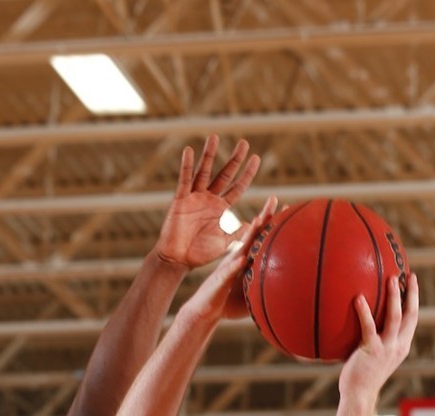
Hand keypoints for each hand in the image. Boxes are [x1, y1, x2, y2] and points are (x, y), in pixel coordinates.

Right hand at [155, 134, 261, 270]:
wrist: (178, 259)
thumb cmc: (200, 253)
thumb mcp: (224, 243)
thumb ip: (239, 234)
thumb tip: (256, 225)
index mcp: (220, 208)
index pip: (237, 187)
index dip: (247, 174)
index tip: (256, 158)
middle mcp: (209, 199)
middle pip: (224, 174)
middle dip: (234, 159)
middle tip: (244, 143)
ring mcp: (195, 197)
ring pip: (204, 171)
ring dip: (209, 155)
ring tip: (215, 137)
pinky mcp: (181, 200)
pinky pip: (185, 180)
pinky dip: (186, 166)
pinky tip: (189, 151)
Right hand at [184, 196, 278, 323]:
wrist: (205, 312)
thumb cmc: (228, 302)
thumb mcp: (251, 294)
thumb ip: (266, 289)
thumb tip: (290, 293)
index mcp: (245, 259)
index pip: (261, 238)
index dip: (272, 223)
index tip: (288, 208)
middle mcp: (237, 258)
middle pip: (252, 234)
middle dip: (263, 217)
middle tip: (274, 198)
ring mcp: (228, 267)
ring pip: (240, 248)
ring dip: (249, 235)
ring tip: (258, 221)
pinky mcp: (220, 280)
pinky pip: (228, 272)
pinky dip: (235, 266)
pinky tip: (242, 260)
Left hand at [339, 271, 418, 397]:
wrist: (359, 396)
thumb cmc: (362, 377)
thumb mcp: (374, 356)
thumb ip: (375, 340)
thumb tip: (364, 322)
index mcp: (402, 346)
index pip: (413, 320)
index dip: (414, 300)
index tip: (413, 283)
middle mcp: (399, 346)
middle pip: (411, 314)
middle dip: (412, 294)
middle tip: (409, 274)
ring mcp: (387, 348)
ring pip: (395, 317)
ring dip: (395, 297)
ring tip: (391, 279)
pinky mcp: (372, 350)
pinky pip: (369, 327)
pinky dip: (364, 312)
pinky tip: (358, 299)